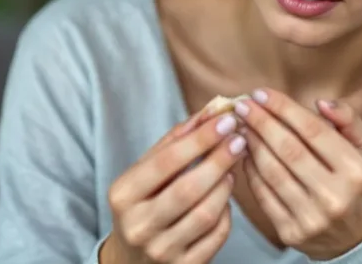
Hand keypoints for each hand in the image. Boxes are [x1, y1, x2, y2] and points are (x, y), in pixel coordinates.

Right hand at [102, 110, 247, 263]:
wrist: (132, 258)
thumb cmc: (143, 202)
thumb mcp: (146, 172)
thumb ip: (174, 141)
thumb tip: (209, 112)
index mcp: (123, 195)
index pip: (165, 162)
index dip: (199, 140)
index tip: (226, 120)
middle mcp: (139, 226)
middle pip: (188, 189)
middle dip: (218, 160)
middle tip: (239, 140)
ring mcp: (161, 251)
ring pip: (206, 214)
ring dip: (225, 185)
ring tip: (232, 167)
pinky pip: (216, 236)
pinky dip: (226, 213)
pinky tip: (225, 197)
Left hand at [232, 89, 361, 260]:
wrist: (359, 235)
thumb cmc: (358, 182)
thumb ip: (348, 119)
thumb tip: (321, 102)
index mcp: (355, 170)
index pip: (313, 130)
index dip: (284, 108)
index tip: (262, 93)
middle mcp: (335, 196)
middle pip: (288, 149)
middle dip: (261, 122)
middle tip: (243, 105)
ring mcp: (312, 217)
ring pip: (272, 171)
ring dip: (252, 144)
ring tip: (241, 125)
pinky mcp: (291, 232)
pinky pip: (263, 195)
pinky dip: (251, 171)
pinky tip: (245, 153)